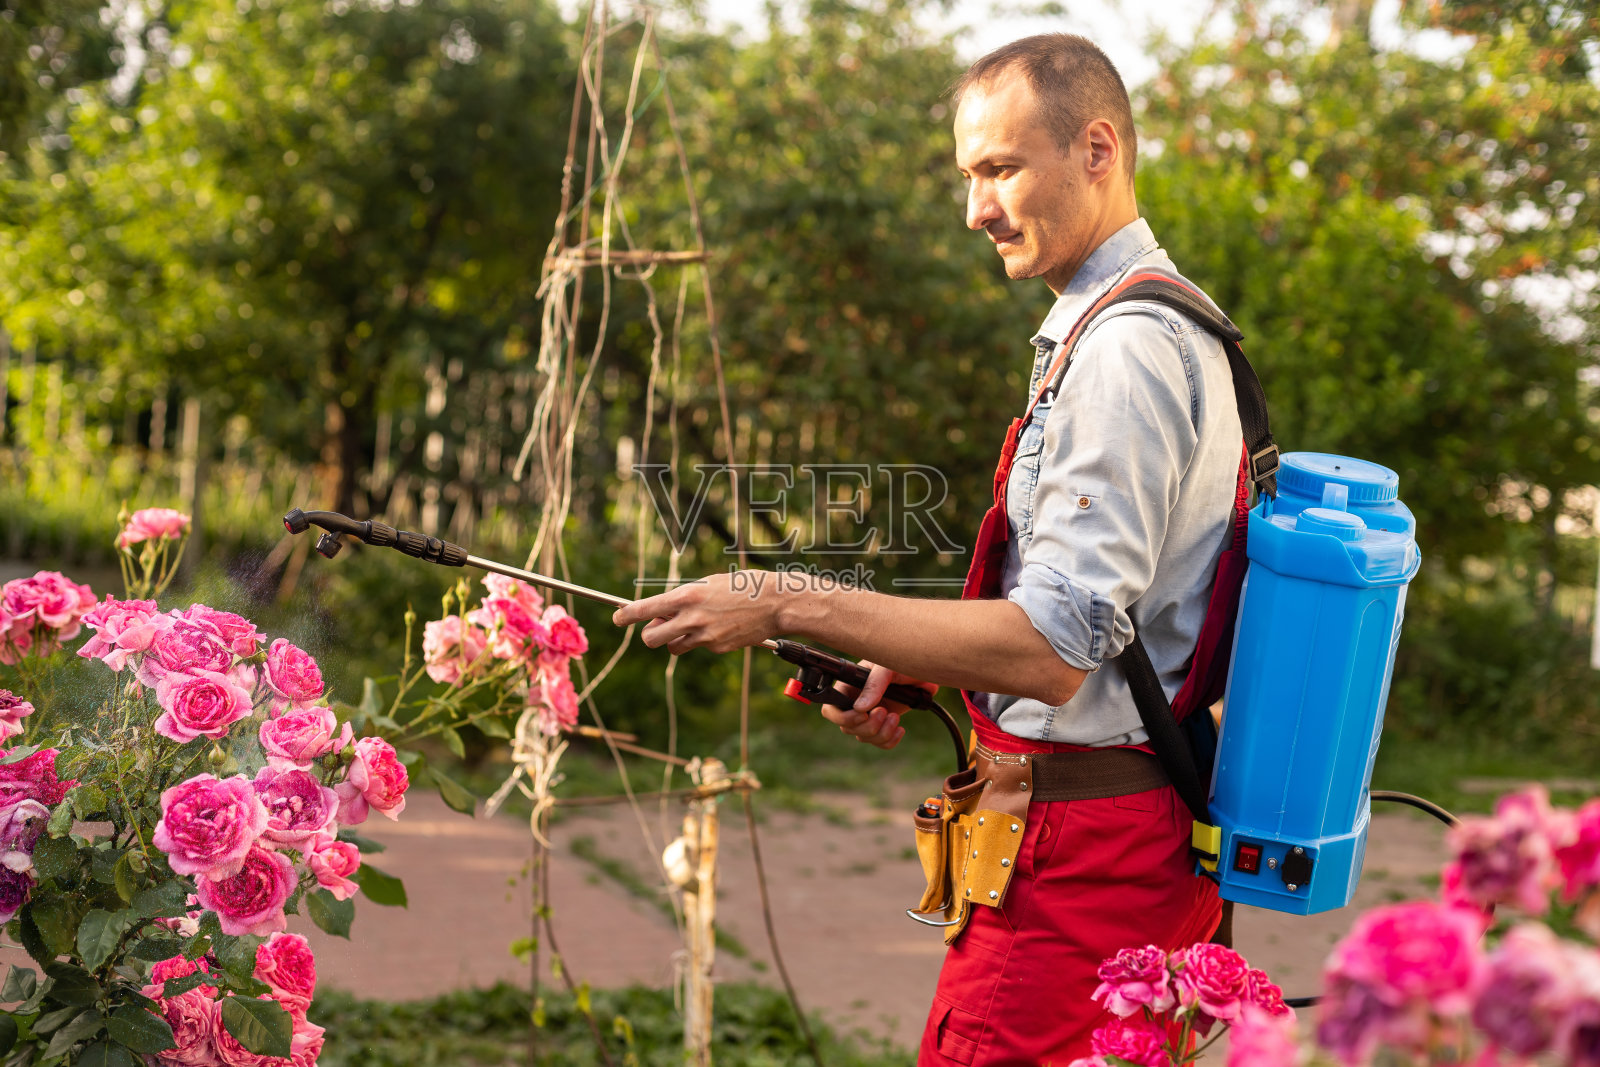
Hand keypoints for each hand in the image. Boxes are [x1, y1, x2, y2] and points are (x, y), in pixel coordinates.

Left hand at [610, 569, 779, 654]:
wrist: (775, 602)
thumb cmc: (740, 586)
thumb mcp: (707, 584)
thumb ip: (682, 599)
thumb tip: (660, 615)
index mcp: (686, 596)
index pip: (644, 609)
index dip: (625, 616)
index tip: (616, 618)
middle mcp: (691, 618)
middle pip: (650, 638)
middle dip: (648, 634)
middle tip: (658, 626)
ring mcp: (704, 637)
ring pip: (673, 647)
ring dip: (674, 639)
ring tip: (693, 625)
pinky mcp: (717, 648)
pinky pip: (699, 647)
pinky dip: (703, 640)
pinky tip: (721, 626)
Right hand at [820, 660, 936, 750]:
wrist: (923, 672)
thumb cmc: (901, 662)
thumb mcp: (886, 668)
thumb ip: (873, 685)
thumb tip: (860, 708)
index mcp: (849, 687)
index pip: (831, 709)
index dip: (842, 718)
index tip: (863, 715)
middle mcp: (855, 703)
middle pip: (847, 728)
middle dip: (867, 725)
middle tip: (884, 711)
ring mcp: (869, 716)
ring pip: (864, 737)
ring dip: (881, 733)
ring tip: (895, 717)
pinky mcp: (883, 725)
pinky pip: (879, 743)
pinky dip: (890, 740)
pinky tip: (900, 728)